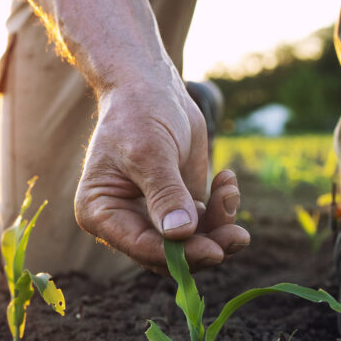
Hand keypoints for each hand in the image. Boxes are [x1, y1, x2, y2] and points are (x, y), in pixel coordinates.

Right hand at [74, 80, 249, 273]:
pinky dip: (222, 208)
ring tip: (230, 191)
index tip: (214, 251)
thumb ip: (165, 193)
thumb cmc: (138, 113)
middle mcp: (124, 221)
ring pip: (191, 244)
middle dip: (205, 245)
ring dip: (219, 225)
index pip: (140, 246)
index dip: (178, 254)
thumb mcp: (149, 152)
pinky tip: (227, 180)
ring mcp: (153, 216)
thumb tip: (180, 234)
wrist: (150, 87)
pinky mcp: (179, 206)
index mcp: (100, 212)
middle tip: (239, 236)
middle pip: (168, 254)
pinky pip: (205, 224)